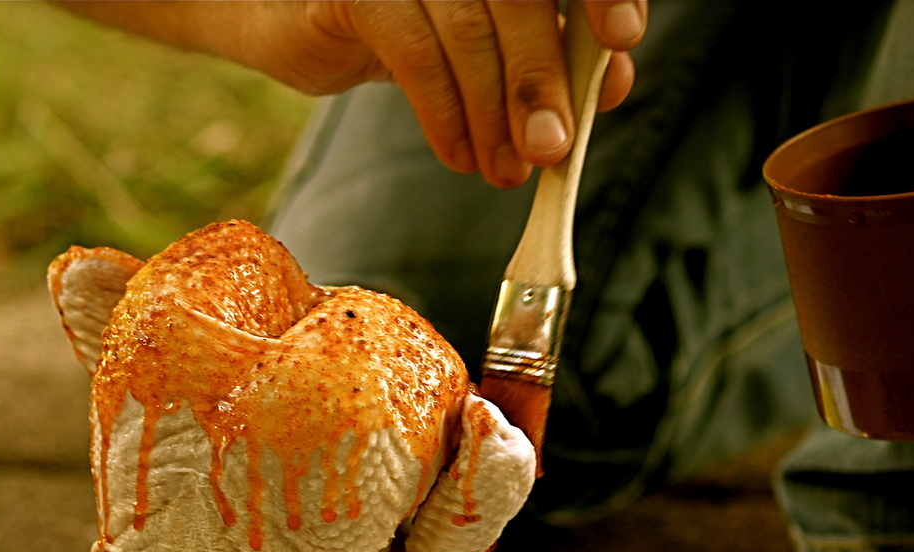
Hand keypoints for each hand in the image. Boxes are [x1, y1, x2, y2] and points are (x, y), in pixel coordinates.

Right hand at [61, 1, 644, 188]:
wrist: (292, 18)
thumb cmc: (404, 28)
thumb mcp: (485, 45)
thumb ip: (551, 57)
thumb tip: (610, 87)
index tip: (621, 40)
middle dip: (541, 80)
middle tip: (551, 151)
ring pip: (469, 31)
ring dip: (492, 114)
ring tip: (503, 171)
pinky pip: (413, 53)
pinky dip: (443, 115)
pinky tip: (458, 154)